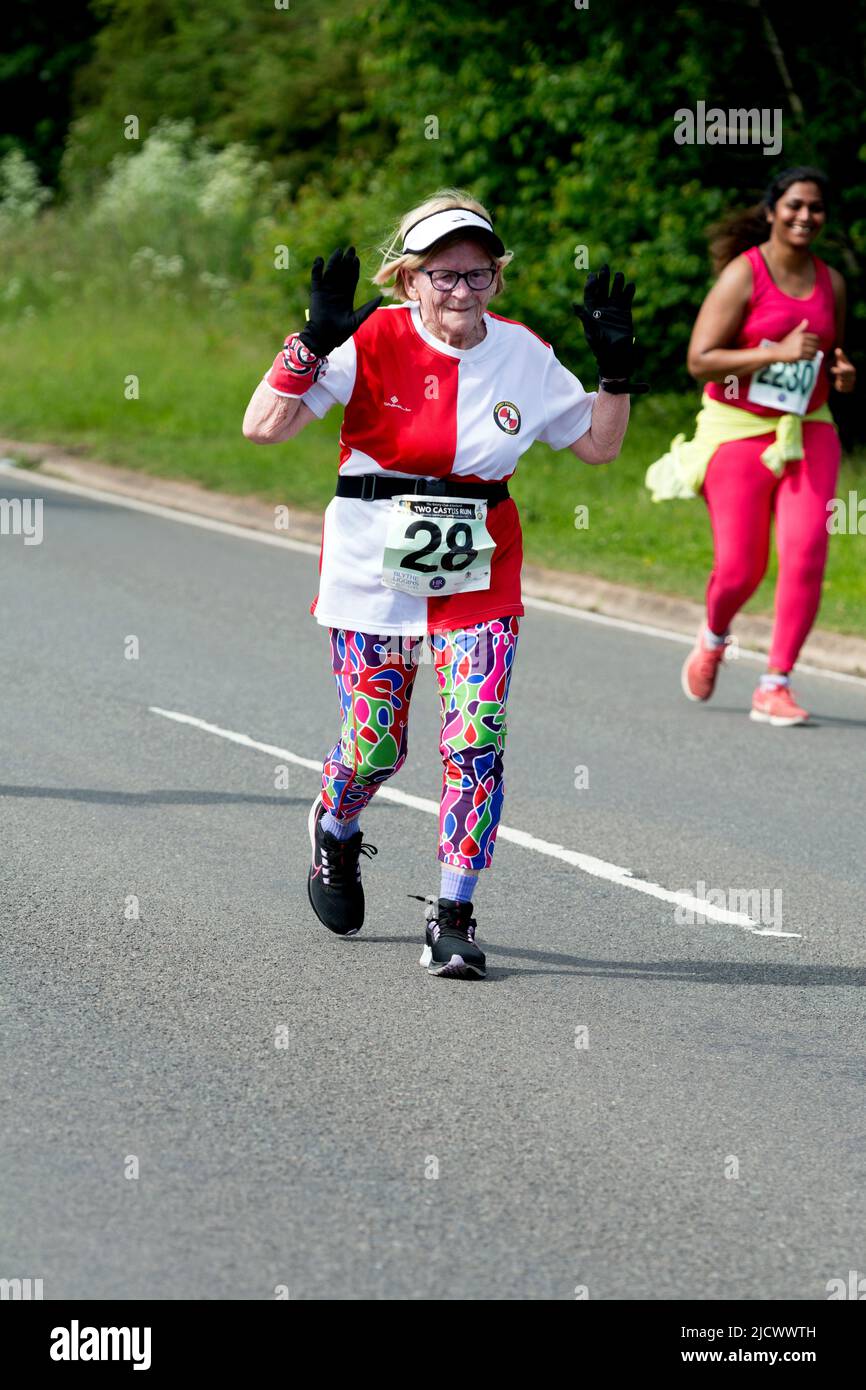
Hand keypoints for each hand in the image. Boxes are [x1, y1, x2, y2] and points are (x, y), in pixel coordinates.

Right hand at [298, 246, 382, 357]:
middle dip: (346, 261)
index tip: (356, 258)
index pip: (351, 278)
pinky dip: (317, 269)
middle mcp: (337, 291)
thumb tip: (380, 297)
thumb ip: (368, 308)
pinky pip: (316, 278)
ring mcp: (326, 291)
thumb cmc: (340, 332)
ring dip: (334, 262)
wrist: (324, 338)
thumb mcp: (357, 319)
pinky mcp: (316, 293)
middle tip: (350, 249)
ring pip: (331, 272)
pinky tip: (320, 260)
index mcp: (347, 296)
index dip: (354, 268)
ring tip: (338, 251)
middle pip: (342, 272)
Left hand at [573, 264, 639, 380]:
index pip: (590, 294)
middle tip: (605, 267)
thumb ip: (585, 318)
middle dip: (603, 278)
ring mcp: (614, 309)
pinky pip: (627, 298)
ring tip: (619, 275)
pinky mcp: (625, 313)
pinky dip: (629, 291)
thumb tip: (574, 304)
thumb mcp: (591, 332)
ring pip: (615, 291)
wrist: (615, 357)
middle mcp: (602, 308)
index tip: (592, 276)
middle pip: (602, 289)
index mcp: (591, 312)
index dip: (591, 284)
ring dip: (617, 283)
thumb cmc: (600, 347)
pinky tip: (630, 285)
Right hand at [775, 318, 820, 362]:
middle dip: (816, 347)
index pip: (815, 337)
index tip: (817, 344)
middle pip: (815, 344)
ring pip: (813, 351)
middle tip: (816, 349)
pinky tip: (812, 358)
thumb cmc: (785, 343)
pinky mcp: (798, 356)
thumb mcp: (793, 333)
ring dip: (815, 353)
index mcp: (801, 335)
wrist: (777, 352)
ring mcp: (800, 348)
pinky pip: (809, 357)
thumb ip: (801, 327)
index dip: (817, 341)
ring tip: (814, 354)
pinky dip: (812, 358)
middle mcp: (801, 341)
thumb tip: (806, 320)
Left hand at [829, 346, 855, 392]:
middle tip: (836, 376)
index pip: (843, 371)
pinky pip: (841, 389)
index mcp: (851, 370)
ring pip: (841, 384)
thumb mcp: (842, 361)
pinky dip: (838, 387)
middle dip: (837, 377)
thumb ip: (839, 356)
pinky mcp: (848, 389)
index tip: (832, 369)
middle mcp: (852, 377)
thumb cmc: (843, 367)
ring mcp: (851, 384)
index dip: (837, 370)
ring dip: (837, 382)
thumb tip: (837, 349)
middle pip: (842, 378)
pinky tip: (838, 383)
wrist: (848, 377)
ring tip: (838, 379)